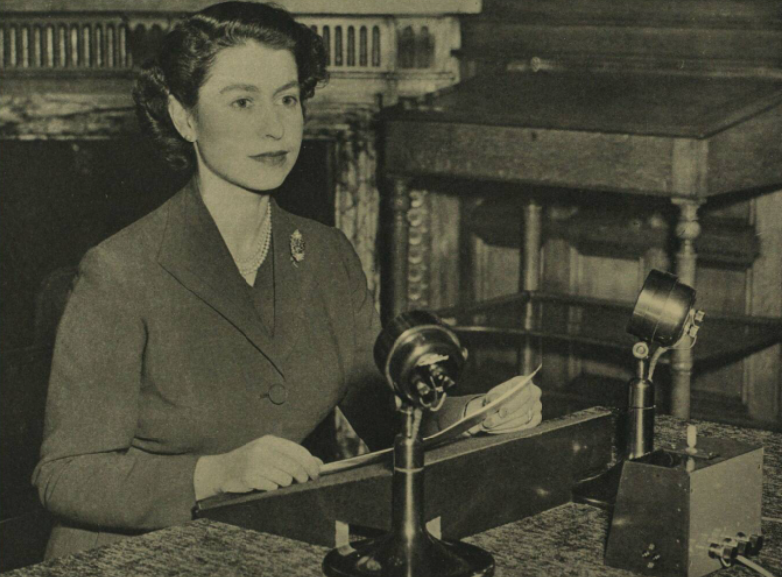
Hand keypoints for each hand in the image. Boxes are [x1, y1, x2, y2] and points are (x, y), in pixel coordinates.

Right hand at [194, 435, 322, 500]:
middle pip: (293, 466)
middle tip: (303, 481)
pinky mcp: (248, 477)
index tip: (316, 474)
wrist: (221, 470)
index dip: (310, 464)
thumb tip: (318, 464)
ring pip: (284, 479)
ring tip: (276, 481)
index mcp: (270, 441)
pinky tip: (263, 484)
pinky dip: (271, 488)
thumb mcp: (270, 453)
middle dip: (302, 476)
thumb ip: (293, 456)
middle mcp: (263, 449)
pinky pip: (271, 487)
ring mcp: (254, 463)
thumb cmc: (251, 461)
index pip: (298, 451)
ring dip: (284, 483)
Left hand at [464, 376, 542, 434]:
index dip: (512, 405)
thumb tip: (493, 400)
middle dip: (503, 418)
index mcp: (524, 381)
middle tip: (488, 423)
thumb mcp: (493, 394)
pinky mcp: (537, 418)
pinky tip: (498, 430)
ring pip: (522, 419)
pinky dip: (510, 430)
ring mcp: (538, 406)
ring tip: (489, 427)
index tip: (500, 413)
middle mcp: (535, 392)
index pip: (523, 394)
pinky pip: (526, 427)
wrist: (500, 403)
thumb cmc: (497, 397)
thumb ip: (493, 396)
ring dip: (504, 425)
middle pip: (521, 409)